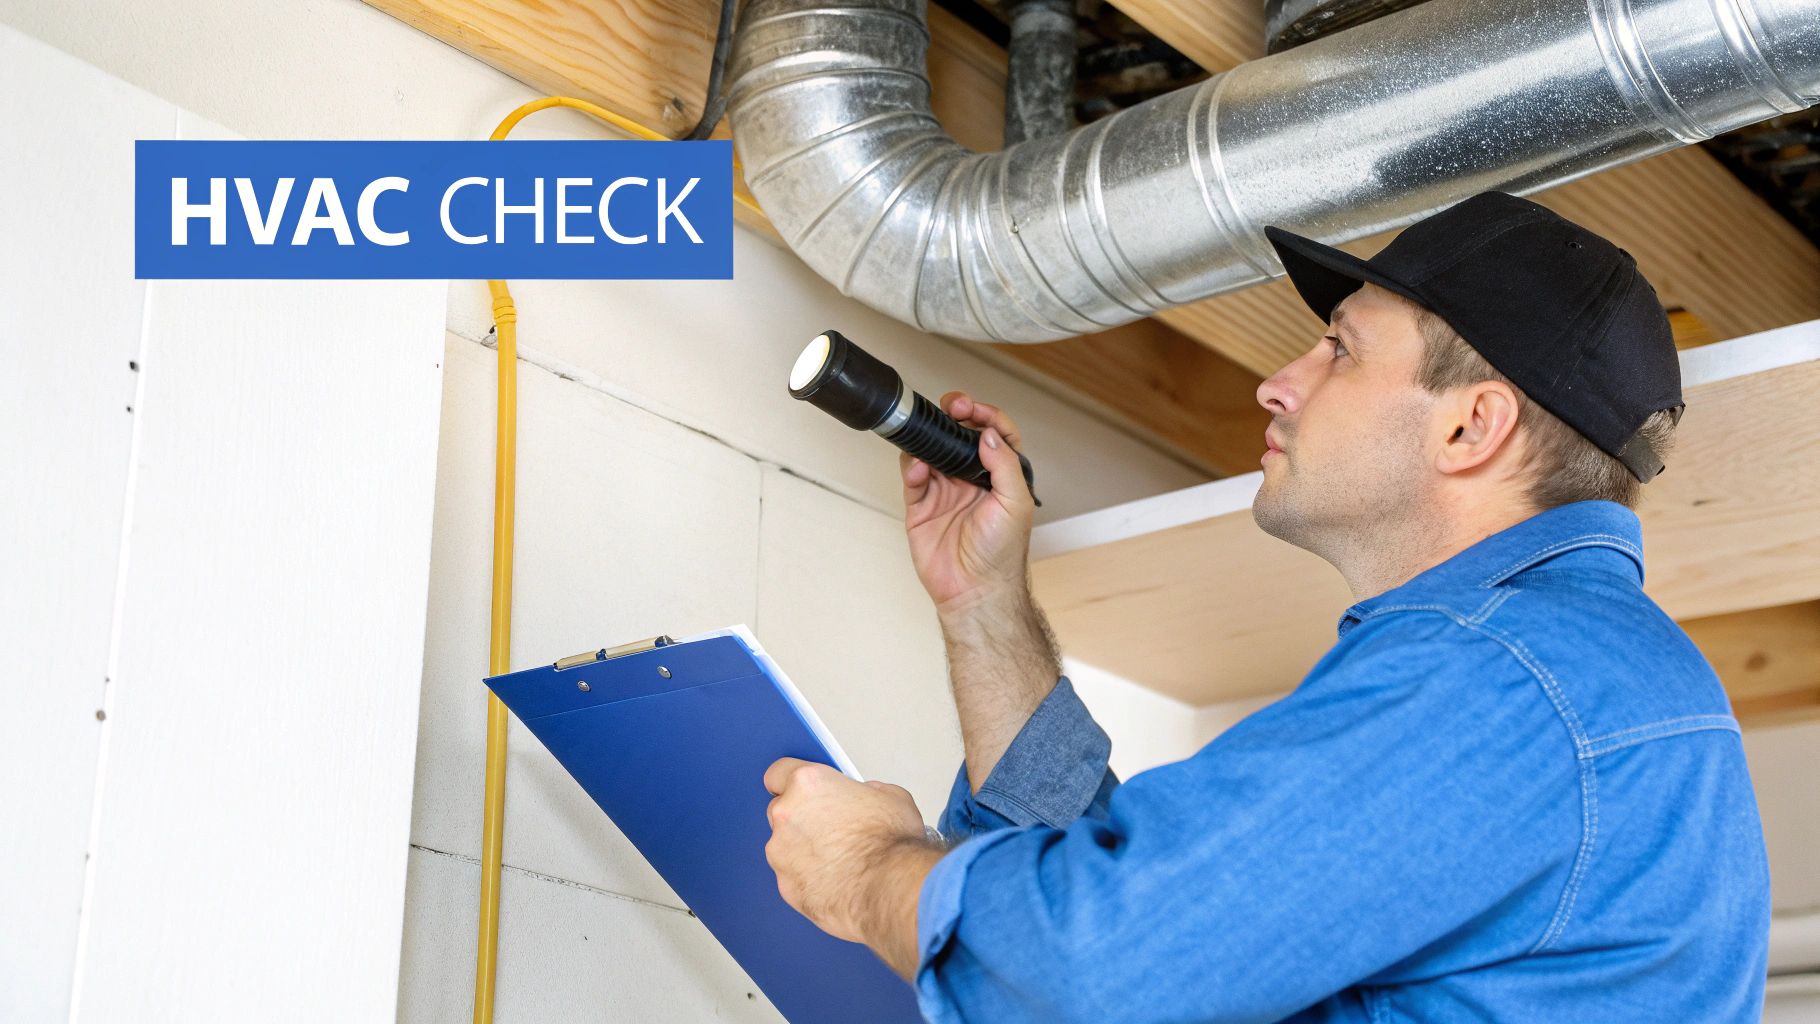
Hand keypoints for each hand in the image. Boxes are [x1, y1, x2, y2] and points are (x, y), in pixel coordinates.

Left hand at [763, 758, 932, 948]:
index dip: (789, 781)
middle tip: (830, 827)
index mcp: (808, 785)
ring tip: (840, 860)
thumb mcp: (891, 797)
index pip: (778, 772)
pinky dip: (809, 879)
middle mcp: (787, 816)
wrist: (892, 891)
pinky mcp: (786, 887)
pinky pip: (793, 878)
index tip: (797, 789)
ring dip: (804, 851)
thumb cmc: (893, 846)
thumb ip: (865, 791)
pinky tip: (837, 881)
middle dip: (801, 818)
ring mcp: (782, 855)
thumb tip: (863, 797)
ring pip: (785, 848)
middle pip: (780, 810)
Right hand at [901, 392, 1036, 614]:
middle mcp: (971, 479)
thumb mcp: (1016, 504)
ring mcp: (944, 490)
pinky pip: (912, 477)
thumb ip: (1005, 465)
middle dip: (954, 416)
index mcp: (999, 476)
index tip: (975, 409)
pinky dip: (912, 466)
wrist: (975, 590)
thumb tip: (989, 434)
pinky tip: (918, 466)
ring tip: (930, 431)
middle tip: (952, 406)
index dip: (986, 416)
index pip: (994, 435)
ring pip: (932, 450)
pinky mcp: (921, 505)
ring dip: (930, 437)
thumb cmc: (1001, 554)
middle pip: (959, 435)